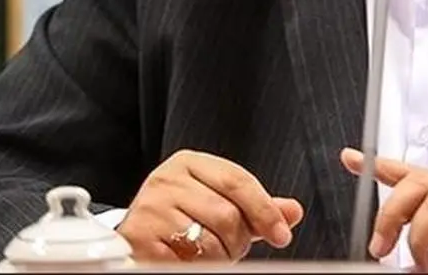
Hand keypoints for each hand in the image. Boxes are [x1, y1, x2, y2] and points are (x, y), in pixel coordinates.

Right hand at [117, 148, 303, 261]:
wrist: (135, 237)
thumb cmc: (179, 218)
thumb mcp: (217, 202)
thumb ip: (254, 206)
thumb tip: (292, 211)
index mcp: (189, 163)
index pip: (239, 181)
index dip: (265, 210)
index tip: (282, 234)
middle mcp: (167, 180)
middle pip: (227, 214)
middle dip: (238, 240)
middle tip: (231, 248)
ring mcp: (151, 207)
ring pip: (209, 241)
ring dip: (218, 256)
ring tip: (207, 252)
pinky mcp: (140, 236)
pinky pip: (186, 259)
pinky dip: (195, 265)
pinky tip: (188, 258)